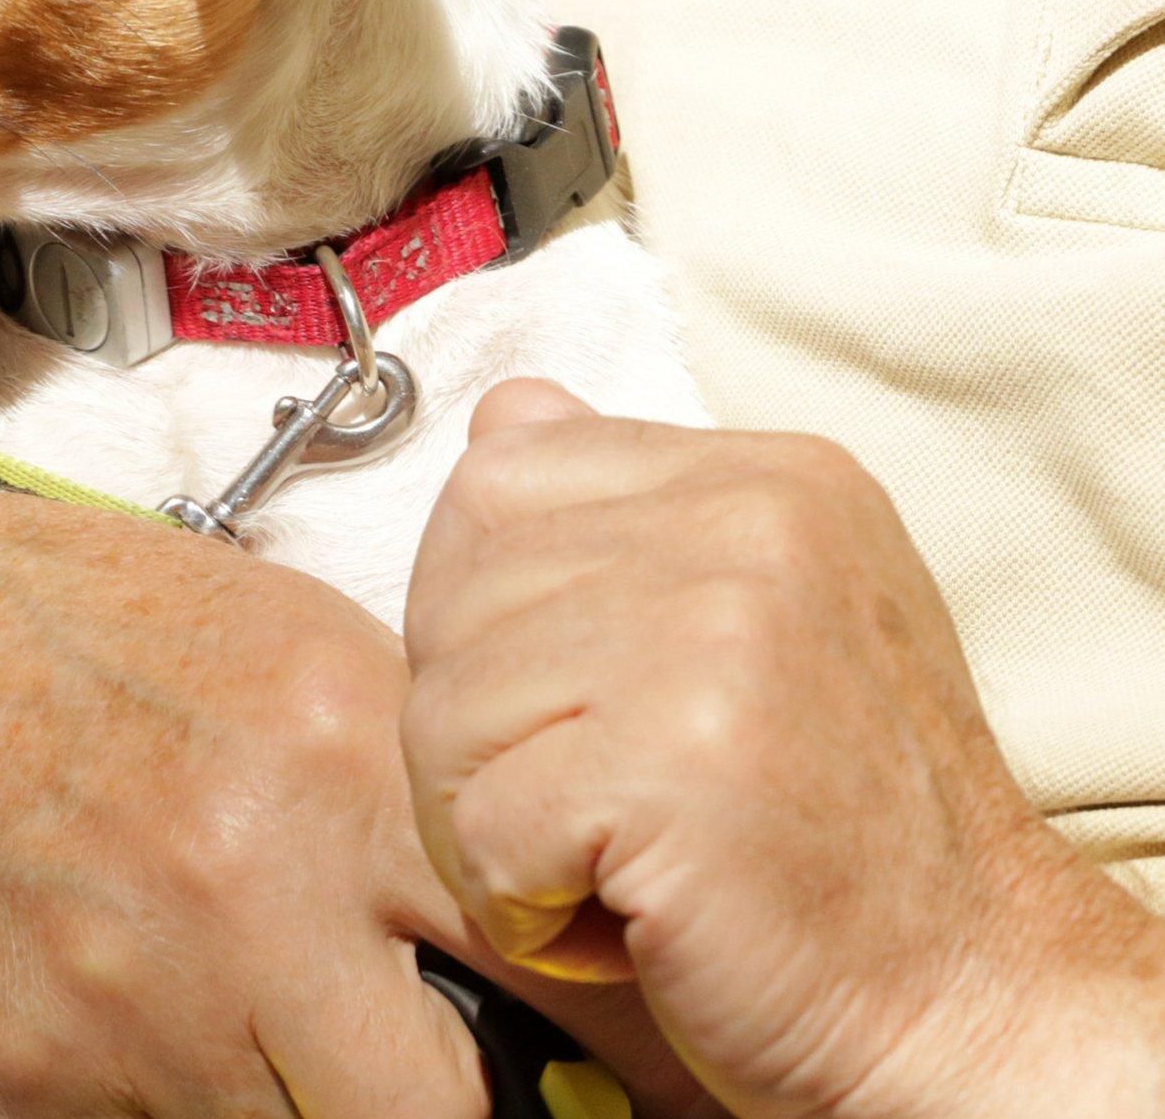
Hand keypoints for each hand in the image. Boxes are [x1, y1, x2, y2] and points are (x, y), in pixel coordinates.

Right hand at [0, 492, 698, 1118]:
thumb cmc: (122, 650)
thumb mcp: (302, 657)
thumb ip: (431, 780)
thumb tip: (588, 893)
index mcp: (340, 758)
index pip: (543, 949)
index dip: (627, 1046)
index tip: (664, 1077)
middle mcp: (246, 884)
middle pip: (443, 1106)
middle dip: (483, 1110)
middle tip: (498, 1089)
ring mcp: (135, 992)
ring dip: (331, 1104)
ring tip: (324, 1041)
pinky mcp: (39, 1066)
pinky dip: (205, 1105)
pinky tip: (193, 1034)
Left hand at [402, 381, 1164, 1118]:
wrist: (969, 1000)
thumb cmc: (836, 832)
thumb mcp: (764, 621)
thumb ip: (630, 516)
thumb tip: (500, 414)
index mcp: (767, 478)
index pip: (498, 476)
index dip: (478, 611)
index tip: (567, 709)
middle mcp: (748, 526)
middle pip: (452, 596)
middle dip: (479, 734)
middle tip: (595, 815)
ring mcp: (716, 634)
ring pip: (445, 713)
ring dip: (490, 828)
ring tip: (614, 868)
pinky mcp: (676, 761)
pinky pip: (479, 825)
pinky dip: (521, 905)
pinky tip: (623, 921)